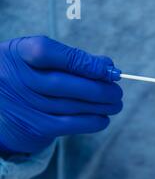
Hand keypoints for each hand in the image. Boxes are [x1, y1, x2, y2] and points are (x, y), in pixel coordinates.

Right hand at [0, 36, 122, 153]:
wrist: (1, 104)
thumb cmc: (30, 74)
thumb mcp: (40, 58)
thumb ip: (71, 58)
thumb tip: (108, 66)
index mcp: (18, 54)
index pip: (47, 52)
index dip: (81, 61)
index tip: (107, 67)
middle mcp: (16, 79)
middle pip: (62, 84)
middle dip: (97, 88)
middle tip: (117, 91)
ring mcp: (24, 105)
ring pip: (69, 106)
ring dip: (100, 106)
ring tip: (116, 103)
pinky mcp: (34, 126)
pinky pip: (68, 125)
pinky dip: (91, 122)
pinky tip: (104, 118)